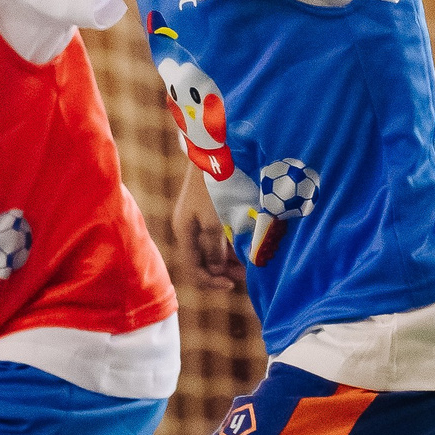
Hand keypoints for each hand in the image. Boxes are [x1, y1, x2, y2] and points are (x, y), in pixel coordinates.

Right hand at [171, 165, 241, 289]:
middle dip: (224, 270)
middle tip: (247, 274)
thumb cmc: (214, 186)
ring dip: (230, 257)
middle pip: (204, 260)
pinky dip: (231, 243)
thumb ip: (215, 249)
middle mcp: (188, 228)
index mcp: (184, 232)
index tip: (233, 284)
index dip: (212, 281)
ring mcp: (198, 218)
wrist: (214, 151)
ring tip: (249, 261)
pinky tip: (245, 244)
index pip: (194, 269)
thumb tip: (216, 270)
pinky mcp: (208, 208)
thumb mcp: (214, 221)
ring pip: (213, 247)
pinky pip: (218, 234)